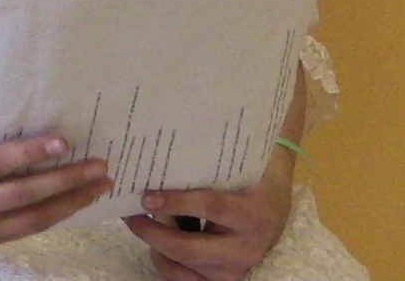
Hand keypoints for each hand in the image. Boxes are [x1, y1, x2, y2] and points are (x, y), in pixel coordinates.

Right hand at [0, 109, 111, 248]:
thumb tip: (14, 124)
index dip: (30, 154)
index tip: (64, 142)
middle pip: (21, 196)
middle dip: (65, 181)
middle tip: (99, 166)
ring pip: (30, 220)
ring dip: (68, 204)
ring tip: (97, 187)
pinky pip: (22, 229)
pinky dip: (51, 215)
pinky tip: (72, 202)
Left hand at [123, 145, 294, 280]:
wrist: (276, 206)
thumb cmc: (252, 178)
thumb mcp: (238, 167)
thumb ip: (207, 162)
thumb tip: (166, 137)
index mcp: (252, 214)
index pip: (211, 207)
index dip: (176, 202)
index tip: (146, 196)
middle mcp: (246, 249)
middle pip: (190, 248)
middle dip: (153, 232)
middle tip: (129, 213)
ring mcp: (235, 270)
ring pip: (184, 266)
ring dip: (155, 246)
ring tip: (137, 223)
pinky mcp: (223, 280)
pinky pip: (185, 280)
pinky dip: (164, 263)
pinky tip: (154, 245)